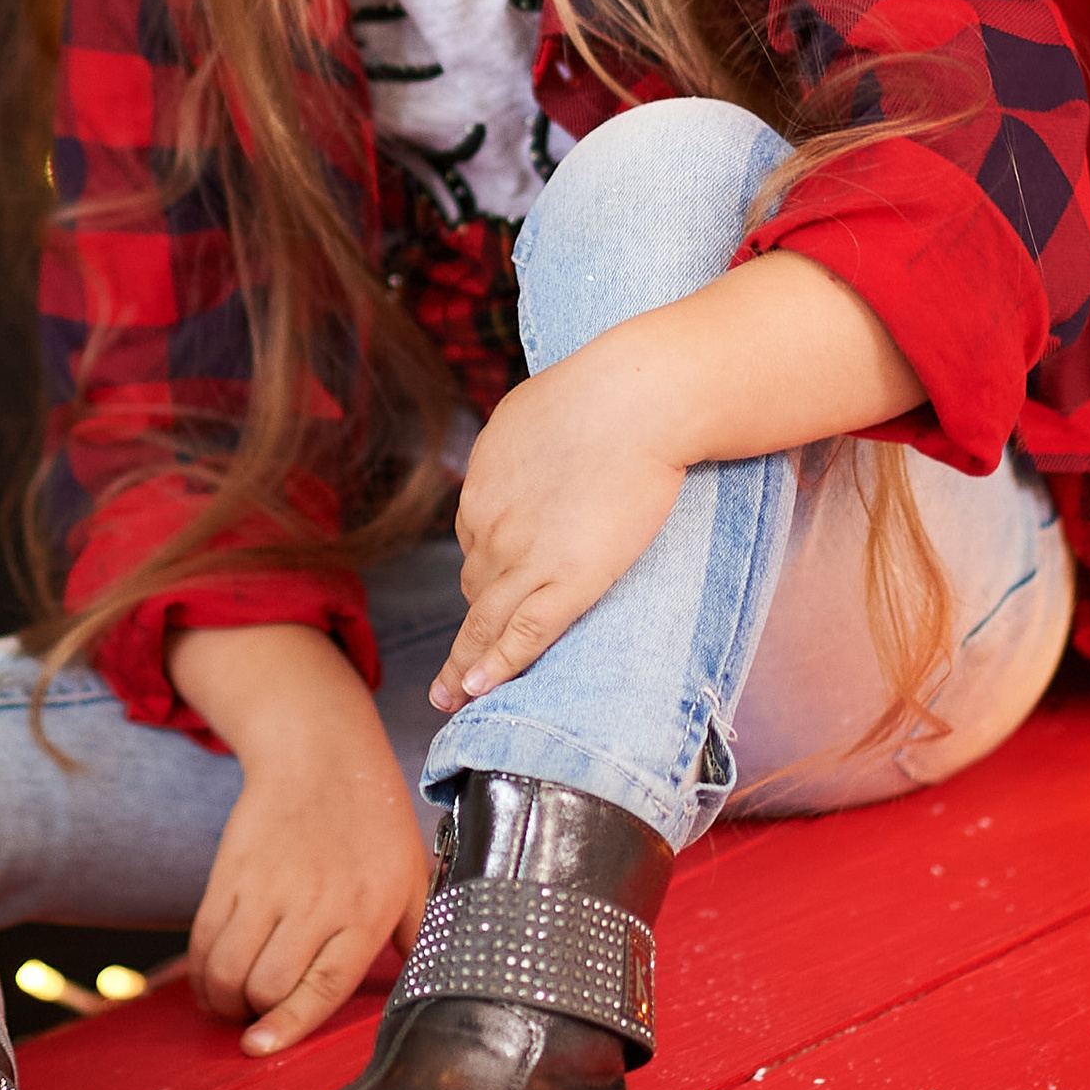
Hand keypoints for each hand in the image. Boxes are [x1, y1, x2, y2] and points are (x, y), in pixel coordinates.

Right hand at [170, 623, 430, 1053]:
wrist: (319, 753)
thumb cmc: (373, 820)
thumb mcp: (414, 874)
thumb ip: (422, 935)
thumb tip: (435, 992)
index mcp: (366, 910)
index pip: (323, 985)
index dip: (289, 1026)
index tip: (261, 1049)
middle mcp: (314, 901)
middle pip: (266, 985)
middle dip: (255, 1016)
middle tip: (261, 1021)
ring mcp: (265, 885)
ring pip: (227, 967)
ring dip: (224, 999)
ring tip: (235, 1003)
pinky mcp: (229, 872)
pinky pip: (203, 938)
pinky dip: (200, 971)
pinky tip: (212, 980)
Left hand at [431, 335, 686, 713]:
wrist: (636, 400)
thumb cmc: (601, 391)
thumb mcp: (533, 411)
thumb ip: (522, 443)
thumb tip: (528, 447)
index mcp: (482, 484)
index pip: (474, 541)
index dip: (484, 570)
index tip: (490, 594)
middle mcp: (491, 526)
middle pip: (474, 586)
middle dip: (469, 626)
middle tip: (453, 671)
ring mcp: (527, 556)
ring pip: (484, 621)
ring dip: (465, 663)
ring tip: (454, 698)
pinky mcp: (569, 580)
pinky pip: (523, 634)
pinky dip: (498, 665)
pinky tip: (479, 690)